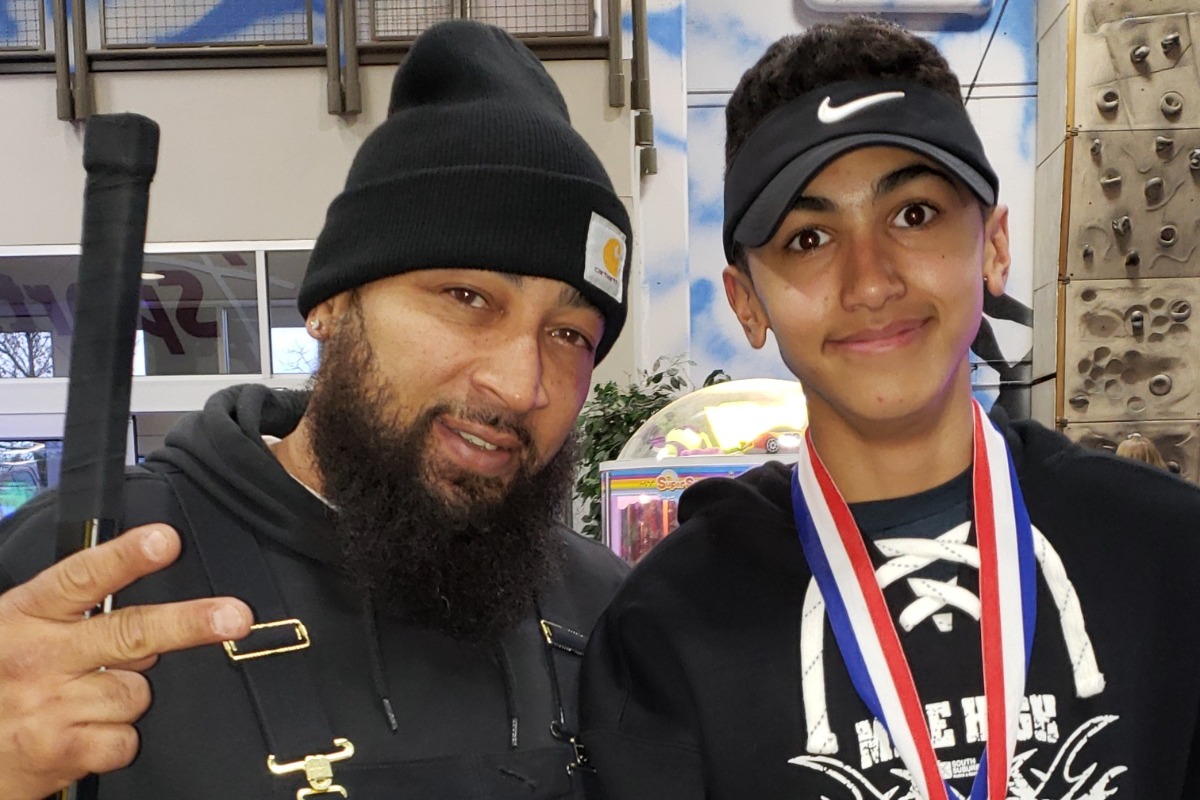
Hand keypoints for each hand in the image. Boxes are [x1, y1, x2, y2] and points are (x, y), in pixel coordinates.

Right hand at [0, 524, 252, 799]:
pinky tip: (83, 734)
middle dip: (190, 623)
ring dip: (126, 698)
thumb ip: (71, 611)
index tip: (166, 540)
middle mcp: (39, 657)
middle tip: (236, 616)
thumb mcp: (15, 629)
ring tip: (86, 701)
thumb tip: (140, 598)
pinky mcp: (63, 751)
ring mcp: (51, 706)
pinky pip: (125, 739)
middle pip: (131, 632)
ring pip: (137, 690)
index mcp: (26, 615)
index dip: (127, 557)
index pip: (82, 577)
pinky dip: (114, 740)